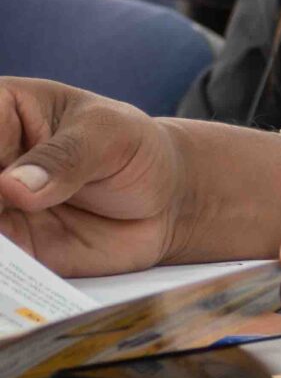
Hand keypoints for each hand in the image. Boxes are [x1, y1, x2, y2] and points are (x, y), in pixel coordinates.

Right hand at [0, 80, 185, 274]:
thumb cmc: (135, 149)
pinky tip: (15, 267)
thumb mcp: (111, 137)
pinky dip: (3, 267)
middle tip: (13, 207)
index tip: (5, 185)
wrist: (167, 199)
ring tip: (16, 236)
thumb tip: (11, 186)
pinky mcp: (10, 245)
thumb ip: (66, 157)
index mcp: (1, 109)